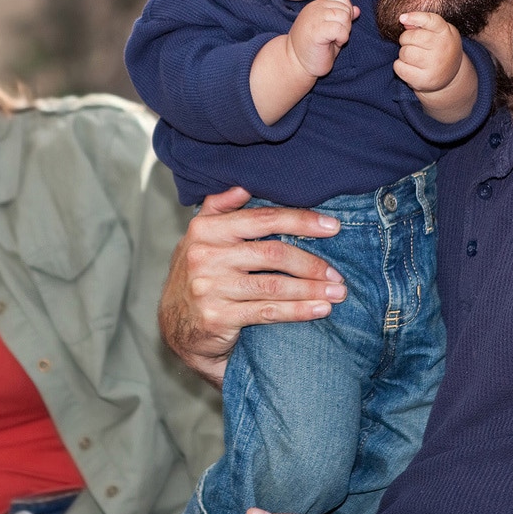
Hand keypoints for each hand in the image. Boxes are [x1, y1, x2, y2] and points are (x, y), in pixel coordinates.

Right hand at [158, 187, 345, 385]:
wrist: (175, 326)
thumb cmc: (197, 275)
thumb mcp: (199, 238)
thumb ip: (219, 209)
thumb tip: (242, 186)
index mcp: (205, 229)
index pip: (261, 219)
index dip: (300, 221)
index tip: (332, 227)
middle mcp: (205, 255)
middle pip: (272, 253)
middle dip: (311, 262)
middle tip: (337, 272)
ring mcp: (210, 287)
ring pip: (274, 286)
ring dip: (311, 289)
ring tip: (337, 292)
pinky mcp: (217, 317)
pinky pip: (267, 312)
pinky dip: (298, 311)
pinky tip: (320, 309)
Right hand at [287, 0, 358, 78]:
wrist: (295, 64)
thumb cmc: (314, 49)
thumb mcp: (331, 30)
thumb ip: (343, 18)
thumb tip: (357, 10)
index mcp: (318, 5)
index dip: (347, 14)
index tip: (337, 29)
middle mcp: (315, 8)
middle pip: (345, 8)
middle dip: (346, 25)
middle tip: (334, 37)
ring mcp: (314, 18)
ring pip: (344, 17)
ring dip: (344, 32)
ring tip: (332, 40)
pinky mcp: (316, 30)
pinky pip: (339, 29)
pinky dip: (341, 38)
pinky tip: (332, 44)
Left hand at [393, 11, 462, 92]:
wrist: (450, 76)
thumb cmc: (439, 49)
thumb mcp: (438, 33)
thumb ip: (423, 24)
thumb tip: (404, 20)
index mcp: (446, 33)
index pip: (431, 21)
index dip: (415, 17)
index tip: (402, 18)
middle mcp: (443, 49)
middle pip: (412, 37)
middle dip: (406, 38)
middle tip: (411, 44)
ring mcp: (434, 66)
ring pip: (404, 52)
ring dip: (403, 53)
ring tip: (413, 57)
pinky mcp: (424, 80)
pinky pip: (400, 67)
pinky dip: (400, 66)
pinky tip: (410, 67)